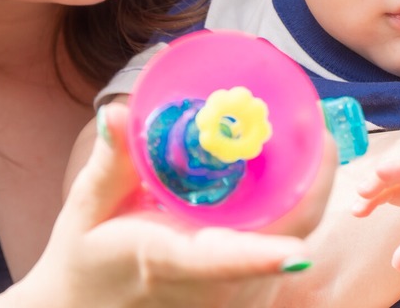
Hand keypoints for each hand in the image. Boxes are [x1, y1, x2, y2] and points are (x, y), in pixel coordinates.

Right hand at [0, 101, 335, 307]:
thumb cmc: (87, 261)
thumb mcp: (87, 210)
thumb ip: (111, 162)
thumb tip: (121, 111)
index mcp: (172, 263)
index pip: (222, 263)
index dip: (261, 258)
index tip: (296, 250)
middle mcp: (216, 289)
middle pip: (285, 238)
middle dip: (312, 181)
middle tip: (312, 119)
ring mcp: (236, 296)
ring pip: (295, 238)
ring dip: (308, 188)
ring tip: (306, 130)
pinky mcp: (247, 294)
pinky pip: (287, 243)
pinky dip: (295, 204)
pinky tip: (288, 166)